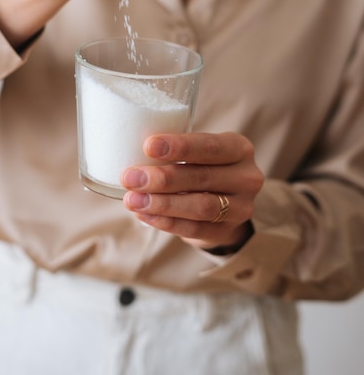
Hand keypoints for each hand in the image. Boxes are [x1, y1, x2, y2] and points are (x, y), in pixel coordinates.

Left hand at [121, 132, 263, 251]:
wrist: (226, 203)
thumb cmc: (203, 166)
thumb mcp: (199, 151)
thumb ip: (175, 150)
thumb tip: (129, 150)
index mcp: (239, 148)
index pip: (209, 146)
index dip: (179, 146)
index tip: (148, 145)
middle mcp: (246, 177)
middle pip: (202, 177)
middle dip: (162, 178)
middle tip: (130, 177)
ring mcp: (241, 207)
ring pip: (200, 206)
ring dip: (162, 203)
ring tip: (132, 200)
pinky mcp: (227, 231)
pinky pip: (194, 229)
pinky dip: (166, 222)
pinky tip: (144, 215)